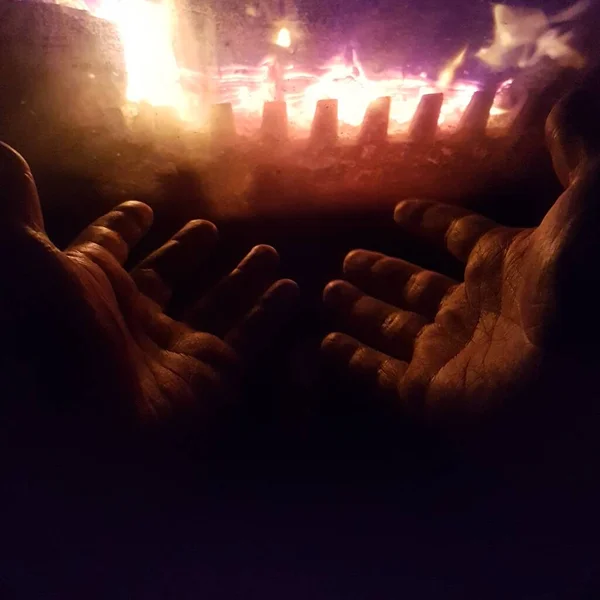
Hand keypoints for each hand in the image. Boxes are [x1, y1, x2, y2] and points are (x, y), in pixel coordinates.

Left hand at [0, 143, 297, 428]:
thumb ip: (15, 210)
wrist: (85, 441)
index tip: (142, 208)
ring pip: (216, 303)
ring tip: (267, 249)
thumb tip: (3, 152)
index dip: (121, 226)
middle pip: (167, 275)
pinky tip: (290, 288)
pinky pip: (250, 337)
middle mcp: (133, 317)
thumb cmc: (55, 344)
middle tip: (209, 227)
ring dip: (241, 277)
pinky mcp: (214, 375)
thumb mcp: (26, 266)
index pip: (107, 248)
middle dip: (187, 250)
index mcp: (88, 289)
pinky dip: (270, 313)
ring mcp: (176, 348)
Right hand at [321, 89, 599, 431]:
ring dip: (359, 311)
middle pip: (414, 286)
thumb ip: (574, 153)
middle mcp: (471, 307)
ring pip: (392, 328)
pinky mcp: (429, 393)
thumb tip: (563, 99)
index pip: (457, 235)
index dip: (429, 220)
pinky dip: (352, 362)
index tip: (399, 209)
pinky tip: (325, 345)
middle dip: (381, 271)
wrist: (582, 379)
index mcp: (504, 263)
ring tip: (325, 292)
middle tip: (346, 257)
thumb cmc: (582, 290)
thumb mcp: (586, 205)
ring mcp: (448, 352)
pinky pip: (379, 375)